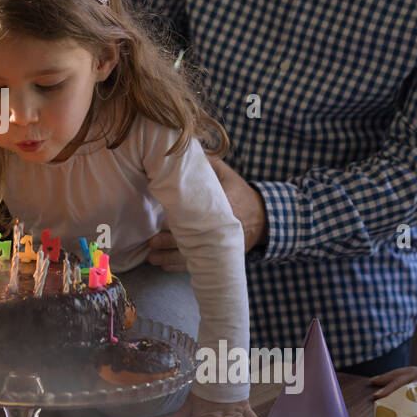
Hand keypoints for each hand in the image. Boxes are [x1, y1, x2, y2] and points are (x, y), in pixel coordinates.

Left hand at [147, 157, 266, 271]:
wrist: (264, 219)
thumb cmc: (241, 194)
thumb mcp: (229, 176)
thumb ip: (210, 164)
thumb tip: (186, 150)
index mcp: (223, 206)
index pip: (199, 213)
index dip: (179, 217)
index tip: (162, 220)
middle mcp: (220, 228)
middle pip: (192, 238)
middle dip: (169, 241)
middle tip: (151, 241)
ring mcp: (219, 244)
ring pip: (192, 255)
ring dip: (170, 257)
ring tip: (152, 257)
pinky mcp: (219, 255)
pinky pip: (197, 264)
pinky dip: (179, 266)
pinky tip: (164, 265)